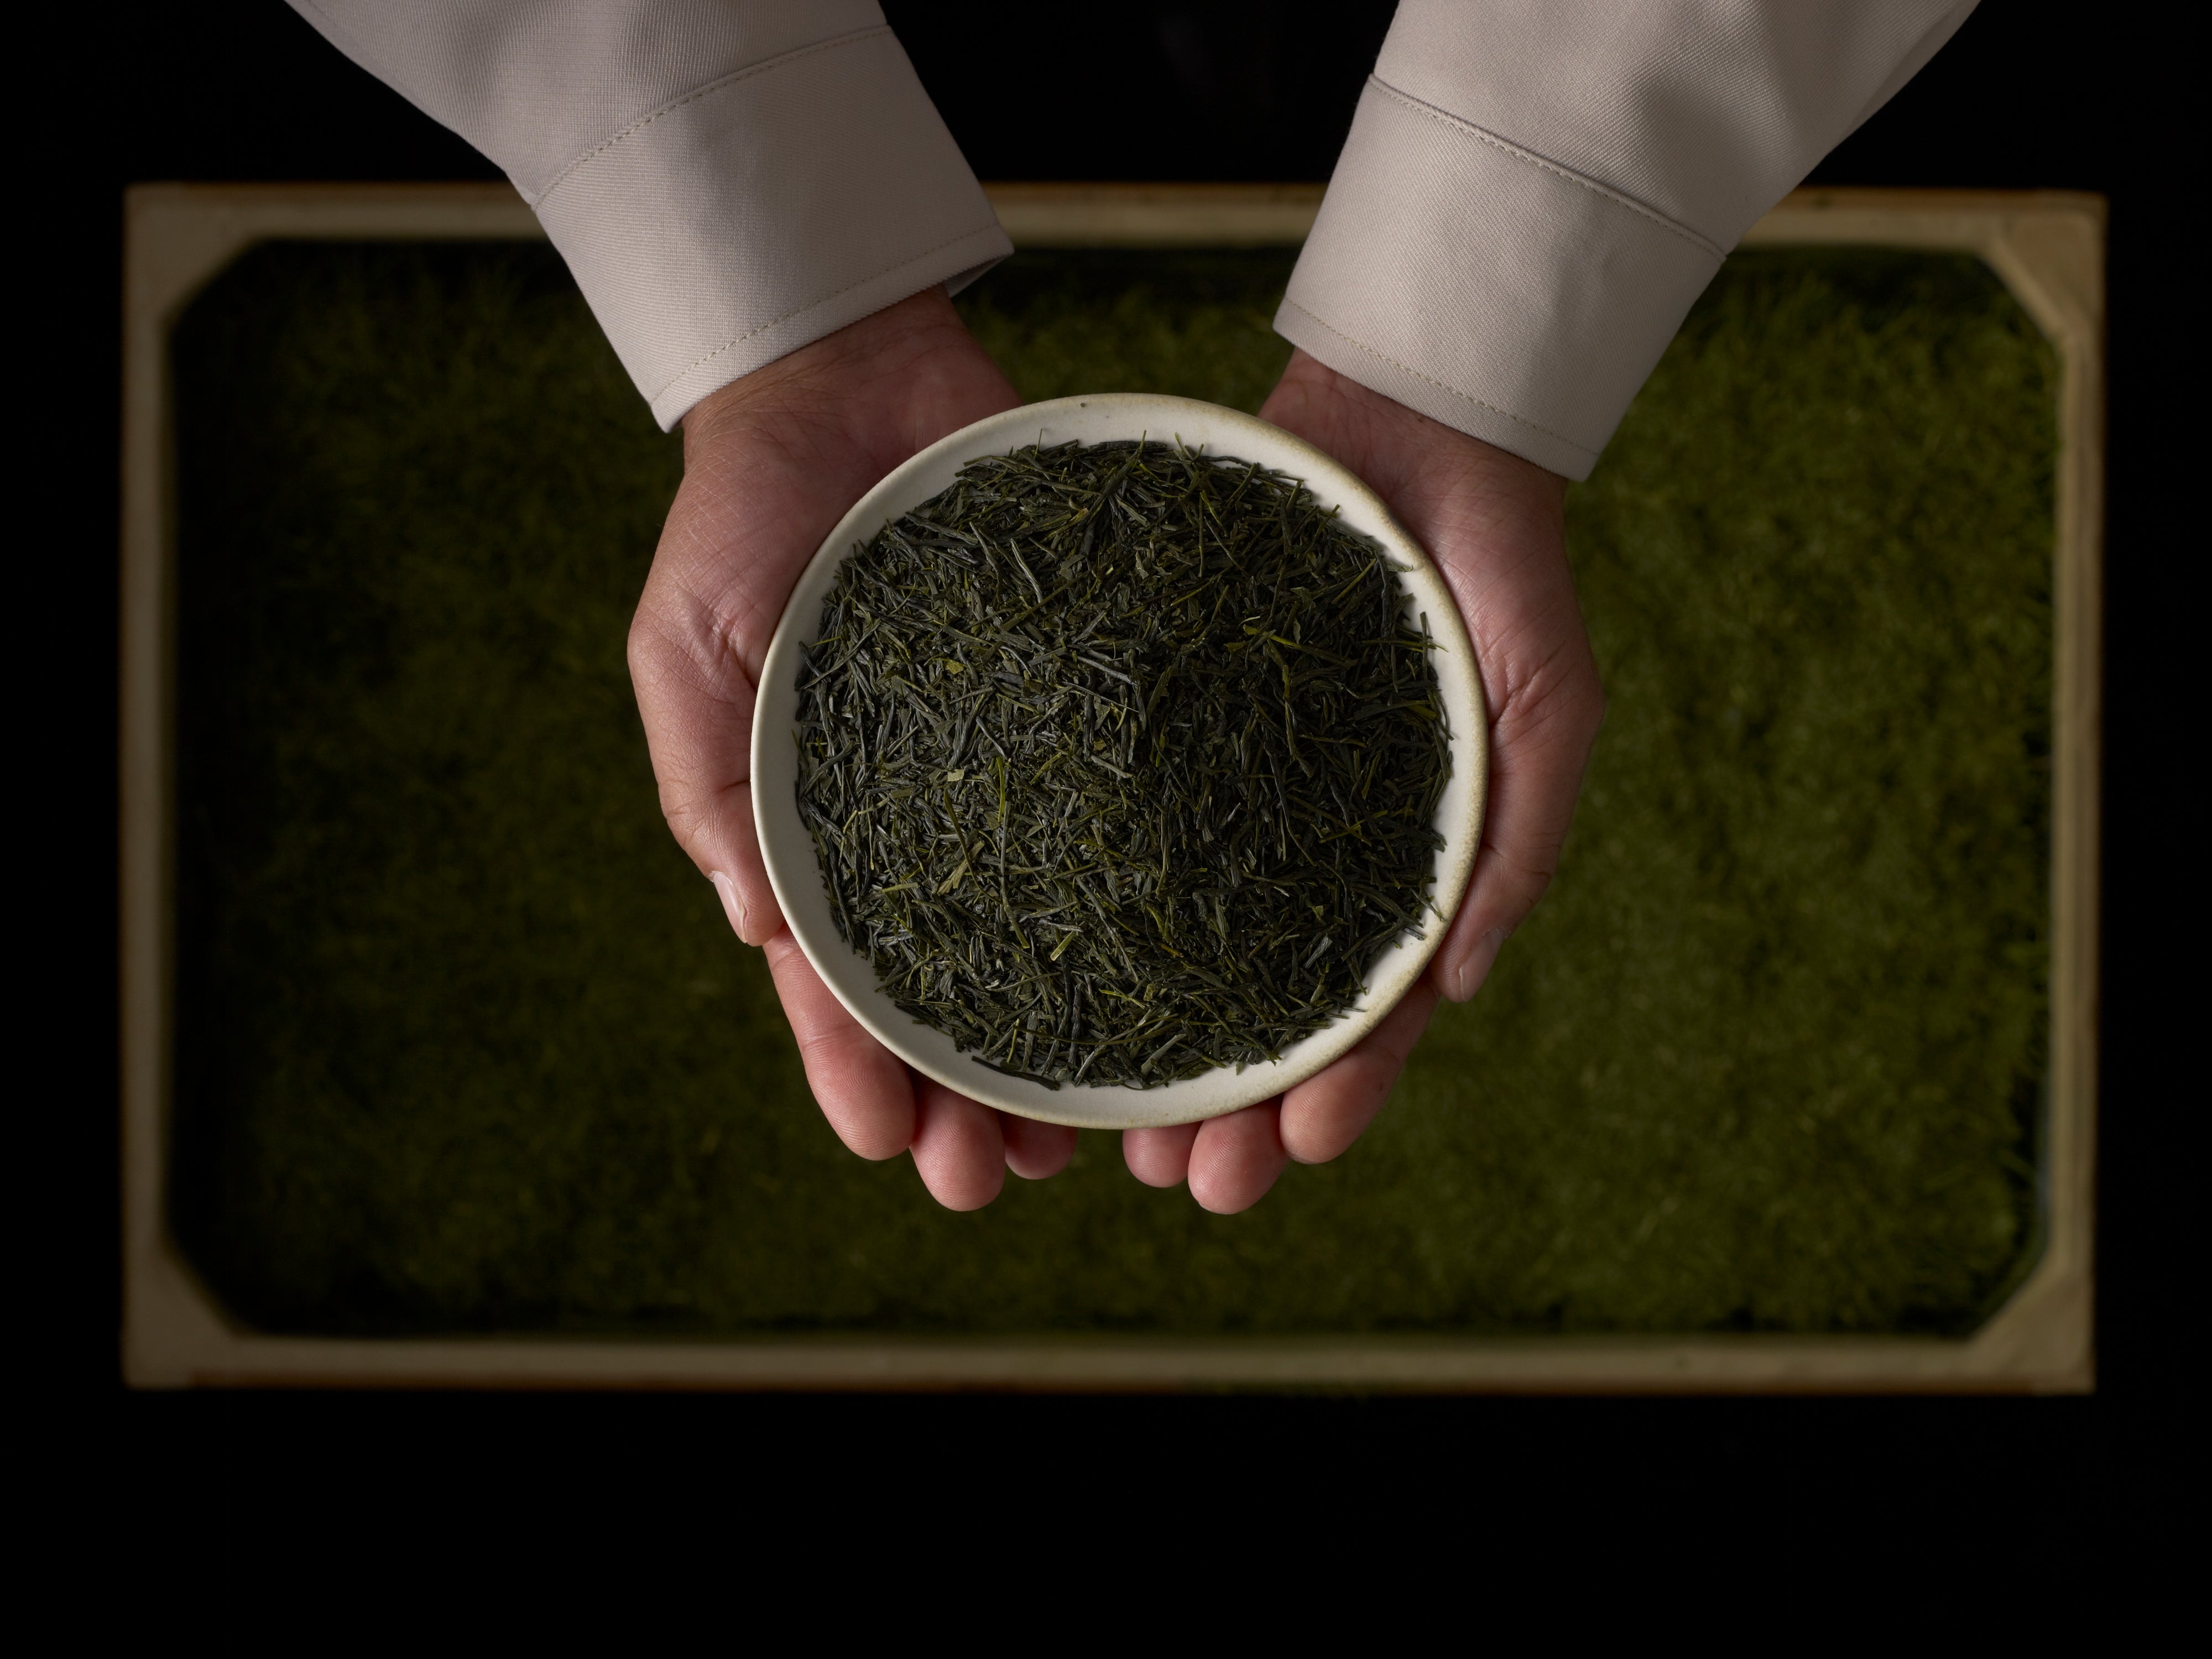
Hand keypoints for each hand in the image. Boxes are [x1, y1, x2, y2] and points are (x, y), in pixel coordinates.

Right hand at [629, 289, 1079, 1209]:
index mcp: (822, 828)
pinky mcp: (1099, 710)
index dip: (861, 1070)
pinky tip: (1206, 974)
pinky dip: (1162, 902)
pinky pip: (1136, 817)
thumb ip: (713, 780)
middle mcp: (934, 822)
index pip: (840, 979)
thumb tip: (759, 930)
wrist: (854, 375)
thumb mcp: (690, 646)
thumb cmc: (745, 514)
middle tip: (1020, 1178)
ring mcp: (1023, 775)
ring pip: (1059, 935)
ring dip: (1081, 1038)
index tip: (895, 1152)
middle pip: (962, 990)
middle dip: (982, 1092)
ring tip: (1118, 1127)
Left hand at [1121, 350, 1604, 1211]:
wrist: (1408, 413)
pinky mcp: (1151, 723)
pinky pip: (1109, 827)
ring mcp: (1218, 790)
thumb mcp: (1548, 699)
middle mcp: (1296, 843)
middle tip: (1180, 1184)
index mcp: (1397, 860)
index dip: (1335, 1091)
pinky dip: (1076, 905)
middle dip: (1220, 1104)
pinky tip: (1030, 971)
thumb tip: (1457, 994)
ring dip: (1139, 1045)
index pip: (1364, 1007)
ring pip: (1169, 942)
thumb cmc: (1501, 559)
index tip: (1289, 1158)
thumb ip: (1519, 840)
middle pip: (1251, 1004)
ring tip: (1095, 1133)